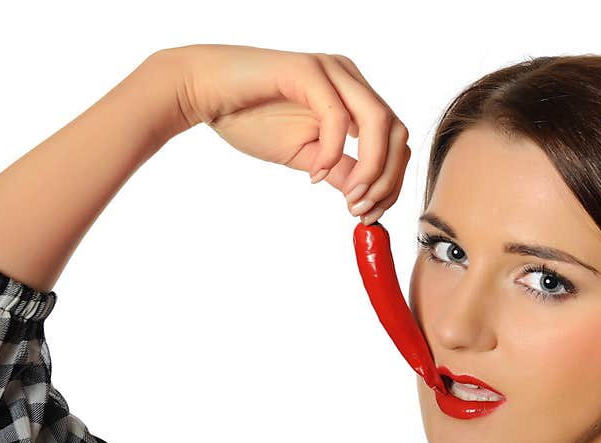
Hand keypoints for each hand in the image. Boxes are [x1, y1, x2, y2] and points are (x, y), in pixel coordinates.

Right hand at [158, 44, 410, 223]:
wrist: (203, 92)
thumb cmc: (250, 118)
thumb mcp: (306, 155)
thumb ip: (339, 170)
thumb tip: (364, 195)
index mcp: (354, 97)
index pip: (395, 140)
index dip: (391, 181)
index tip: (369, 214)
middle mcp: (349, 78)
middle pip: (397, 132)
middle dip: (387, 180)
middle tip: (361, 211)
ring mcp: (331, 70)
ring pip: (379, 121)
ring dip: (371, 169)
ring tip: (350, 199)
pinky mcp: (308, 70)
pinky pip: (337, 116)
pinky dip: (332, 152)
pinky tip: (314, 174)